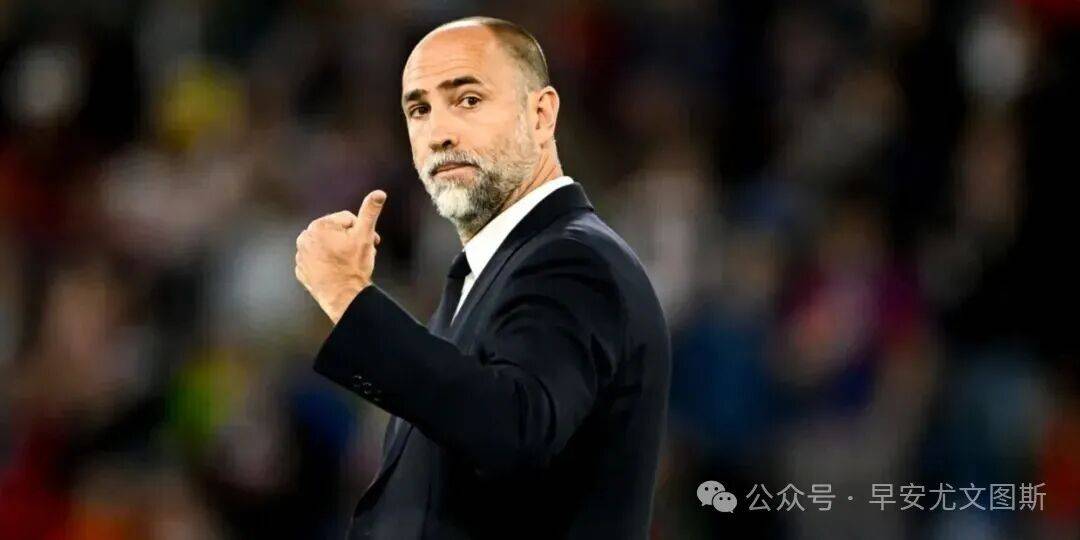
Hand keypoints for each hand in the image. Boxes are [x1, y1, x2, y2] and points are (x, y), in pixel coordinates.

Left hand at [295, 190, 385, 323]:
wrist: (344, 297)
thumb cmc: (354, 266)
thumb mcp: (365, 236)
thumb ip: (370, 212)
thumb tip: (379, 193)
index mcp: (319, 225)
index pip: (346, 220)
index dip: (361, 230)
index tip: (370, 242)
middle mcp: (305, 238)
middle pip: (334, 232)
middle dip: (348, 240)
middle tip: (359, 253)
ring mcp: (301, 255)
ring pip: (325, 246)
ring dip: (336, 250)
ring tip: (347, 263)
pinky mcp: (301, 270)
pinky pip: (316, 261)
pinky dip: (325, 263)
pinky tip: (336, 270)